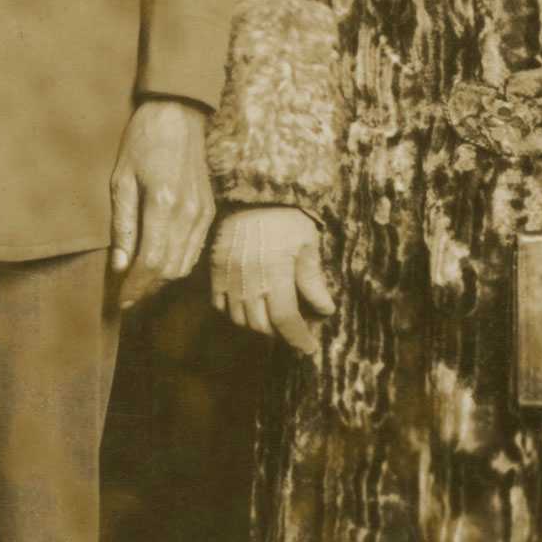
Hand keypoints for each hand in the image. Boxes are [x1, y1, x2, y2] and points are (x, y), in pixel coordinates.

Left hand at [109, 99, 213, 309]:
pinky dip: (176, 263)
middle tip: (124, 292)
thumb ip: (122, 226)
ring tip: (137, 280)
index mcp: (163, 204)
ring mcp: (203, 214)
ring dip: (161, 278)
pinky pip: (194, 250)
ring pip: (184, 264)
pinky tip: (157, 260)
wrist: (178, 115)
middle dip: (146, 286)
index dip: (134, 286)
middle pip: (169, 269)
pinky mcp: (209, 211)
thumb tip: (119, 265)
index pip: (150, 262)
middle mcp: (188, 213)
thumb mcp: (121, 181)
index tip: (119, 298)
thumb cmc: (142, 142)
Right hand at [209, 205, 334, 354]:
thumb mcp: (307, 244)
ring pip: (240, 319)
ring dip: (258, 325)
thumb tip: (325, 310)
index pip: (285, 320)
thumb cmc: (286, 216)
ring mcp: (228, 277)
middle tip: (295, 328)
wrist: (251, 192)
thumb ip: (313, 280)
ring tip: (273, 318)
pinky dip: (234, 312)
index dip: (298, 339)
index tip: (309, 348)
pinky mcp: (215, 270)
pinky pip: (220, 304)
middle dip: (281, 333)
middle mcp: (249, 281)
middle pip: (262, 326)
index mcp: (275, 274)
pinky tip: (249, 305)